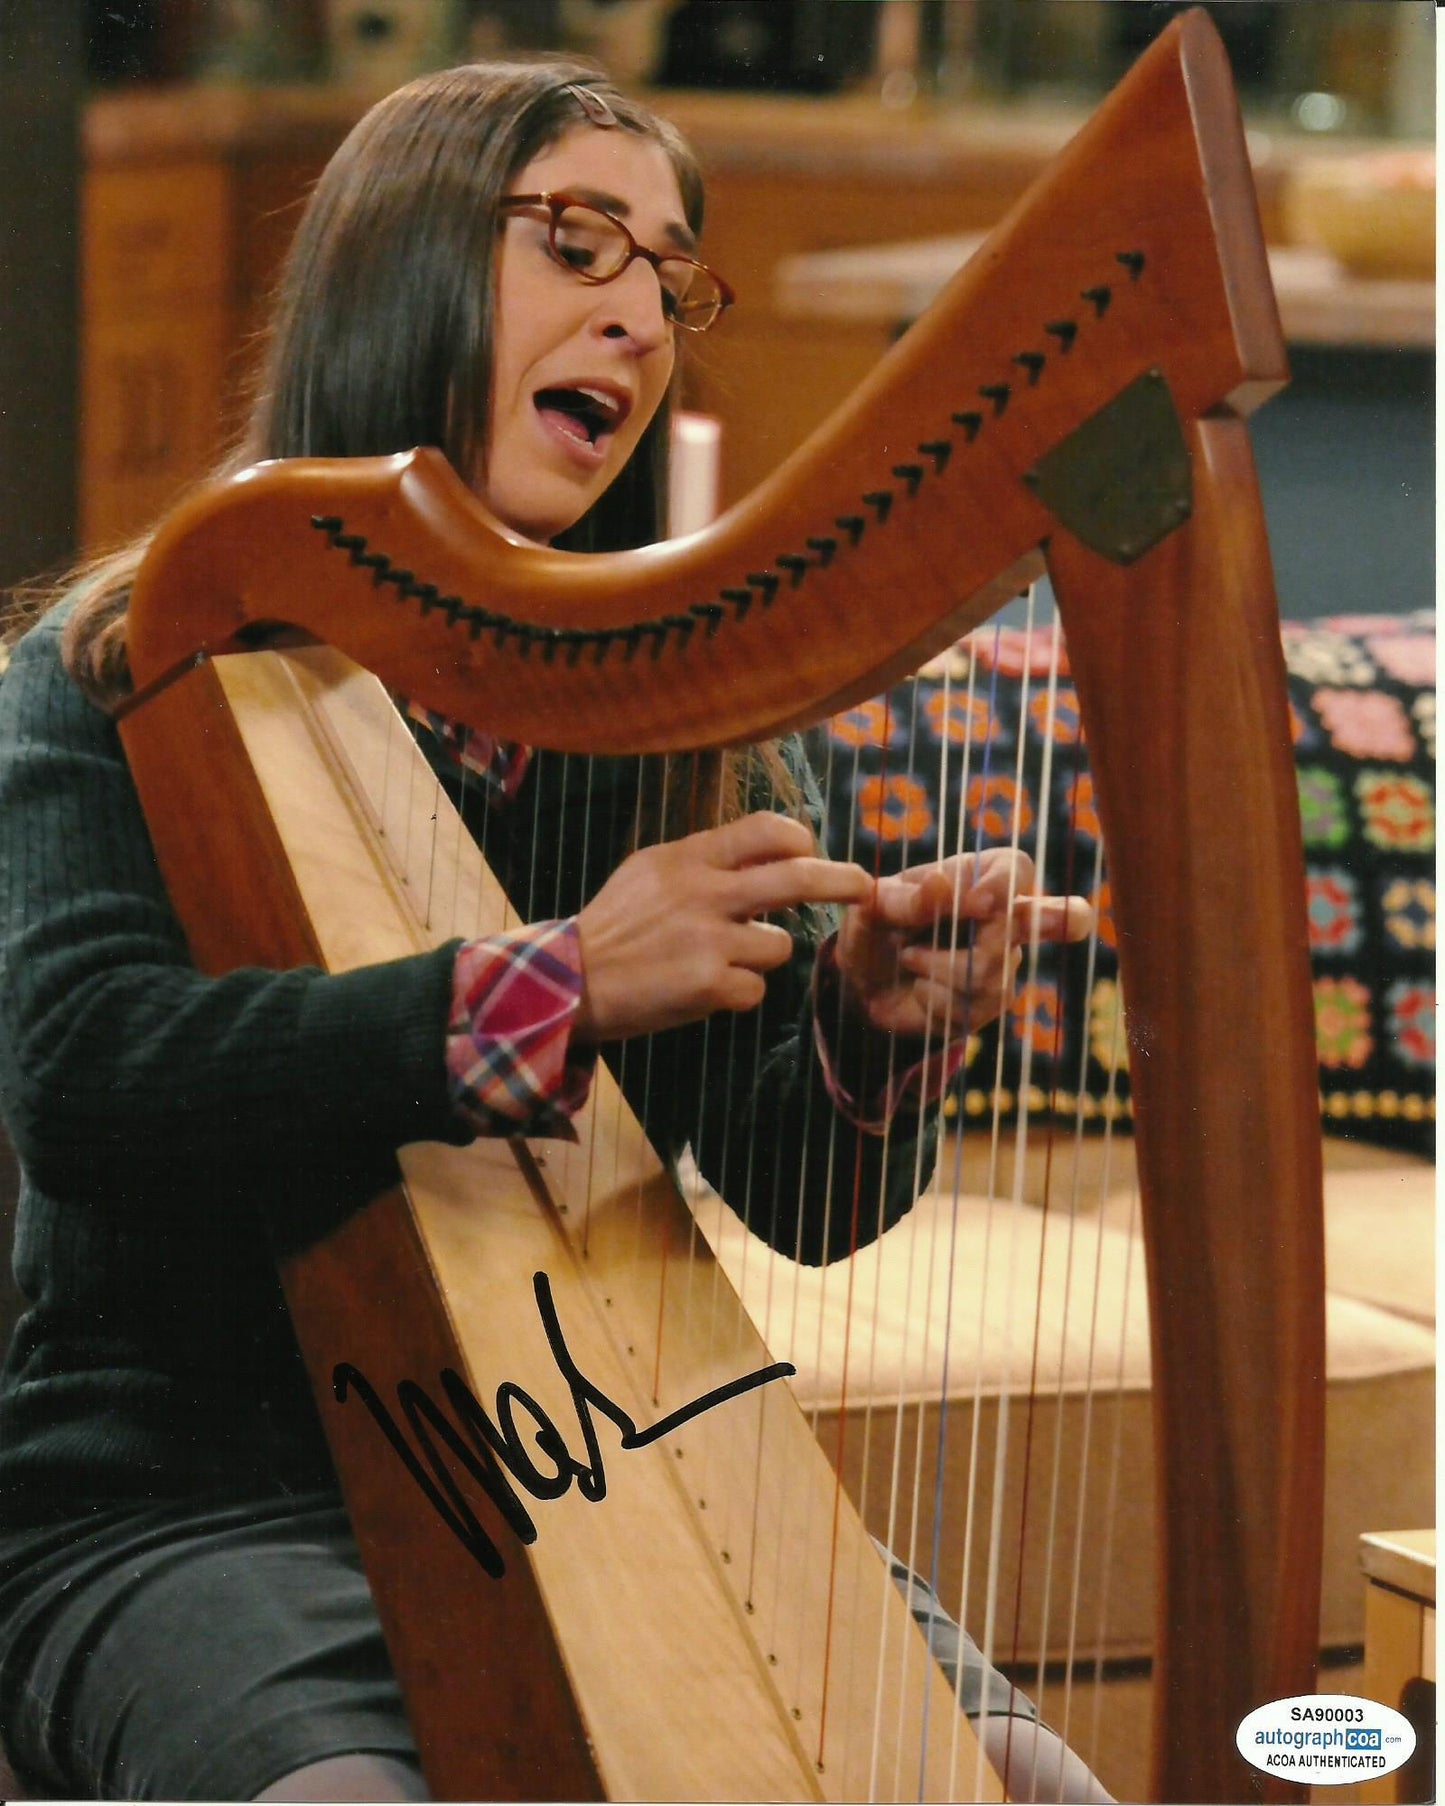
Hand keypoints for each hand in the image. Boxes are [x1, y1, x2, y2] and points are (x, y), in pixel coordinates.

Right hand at [573, 812, 871, 1043]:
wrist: (569, 981)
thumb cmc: (616, 925)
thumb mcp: (652, 870)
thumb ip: (706, 860)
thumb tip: (770, 854)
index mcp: (689, 858)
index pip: (767, 830)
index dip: (801, 840)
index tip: (812, 853)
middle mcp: (704, 892)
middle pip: (798, 877)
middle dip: (842, 881)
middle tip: (864, 887)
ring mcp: (709, 939)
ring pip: (781, 946)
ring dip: (764, 956)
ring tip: (720, 961)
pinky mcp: (709, 984)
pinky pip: (756, 988)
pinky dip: (739, 993)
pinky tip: (704, 990)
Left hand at [834, 848, 1093, 1039]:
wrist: (863, 982)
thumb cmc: (874, 928)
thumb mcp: (873, 907)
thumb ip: (905, 899)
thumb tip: (942, 884)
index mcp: (978, 876)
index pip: (1015, 870)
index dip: (1004, 886)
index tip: (977, 901)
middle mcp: (1002, 916)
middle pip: (1032, 922)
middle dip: (1044, 923)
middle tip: (1071, 919)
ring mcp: (1002, 961)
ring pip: (991, 973)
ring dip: (936, 968)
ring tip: (909, 957)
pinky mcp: (990, 1003)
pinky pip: (970, 1007)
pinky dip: (932, 999)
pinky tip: (919, 989)